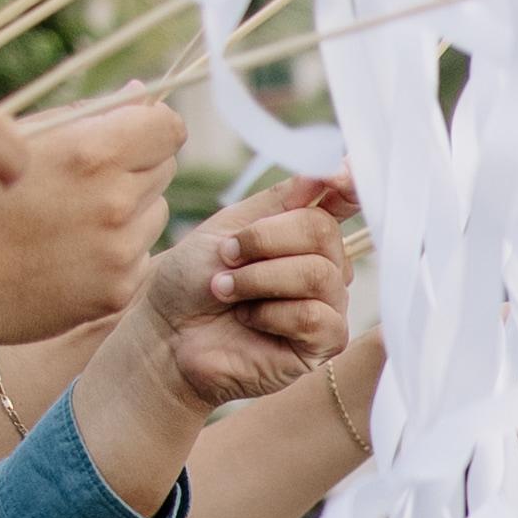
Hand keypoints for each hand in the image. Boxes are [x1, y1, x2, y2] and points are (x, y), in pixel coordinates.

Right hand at [0, 91, 179, 354]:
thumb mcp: (26, 139)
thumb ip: (89, 114)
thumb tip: (141, 93)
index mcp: (91, 154)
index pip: (167, 128)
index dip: (155, 126)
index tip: (142, 132)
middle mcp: (114, 203)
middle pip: (166, 168)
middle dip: (139, 165)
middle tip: (92, 177)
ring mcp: (120, 250)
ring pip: (158, 211)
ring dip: (132, 208)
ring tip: (78, 216)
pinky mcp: (120, 288)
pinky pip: (142, 253)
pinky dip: (120, 248)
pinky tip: (76, 251)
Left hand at [136, 178, 359, 409]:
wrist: (168, 332)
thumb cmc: (193, 282)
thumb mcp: (229, 226)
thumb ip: (280, 201)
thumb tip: (325, 173)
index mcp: (303, 233)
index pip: (344, 201)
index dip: (349, 185)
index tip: (338, 176)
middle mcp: (324, 266)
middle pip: (324, 233)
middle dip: (266, 241)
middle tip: (226, 256)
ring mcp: (327, 305)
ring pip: (319, 275)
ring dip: (261, 279)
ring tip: (225, 290)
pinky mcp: (323, 344)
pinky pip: (316, 317)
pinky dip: (273, 314)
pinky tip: (249, 320)